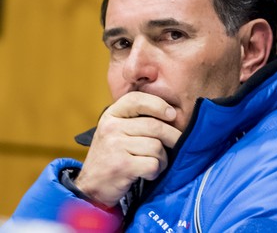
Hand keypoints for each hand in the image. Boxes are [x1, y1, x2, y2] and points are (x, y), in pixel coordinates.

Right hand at [74, 91, 181, 206]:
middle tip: (175, 144)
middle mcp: (111, 128)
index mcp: (111, 115)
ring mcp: (115, 146)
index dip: (159, 105)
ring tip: (156, 162)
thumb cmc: (113, 156)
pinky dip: (156, 171)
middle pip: (155, 126)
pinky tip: (148, 173)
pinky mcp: (121, 166)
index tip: (172, 114)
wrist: (91, 187)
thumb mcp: (117, 131)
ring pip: (157, 147)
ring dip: (163, 158)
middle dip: (173, 137)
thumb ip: (137, 119)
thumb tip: (173, 113)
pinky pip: (153, 164)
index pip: (137, 99)